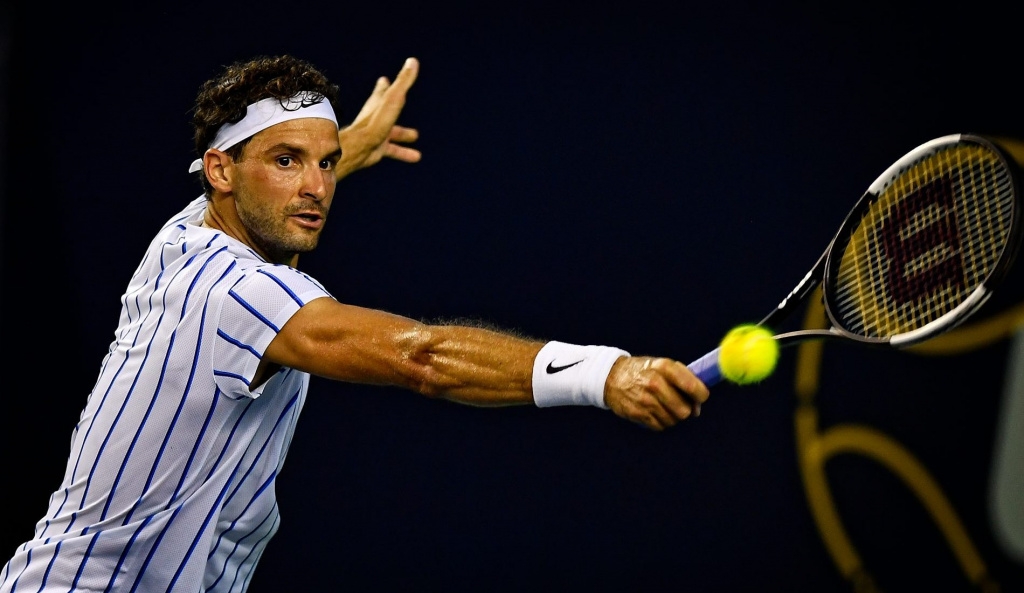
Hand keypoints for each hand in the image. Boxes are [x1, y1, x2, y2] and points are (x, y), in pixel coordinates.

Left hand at [336, 57, 420, 177]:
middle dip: (395, 108)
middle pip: (387, 111)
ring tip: (416, 136)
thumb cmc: (375, 122)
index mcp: (377, 104)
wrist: (358, 148)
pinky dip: (403, 153)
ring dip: (404, 134)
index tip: (383, 81)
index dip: (384, 86)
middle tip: (402, 101)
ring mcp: (375, 134)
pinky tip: (415, 157)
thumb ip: (403, 82)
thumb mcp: (393, 99)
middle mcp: (375, 118)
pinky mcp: (377, 150)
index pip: (381, 92)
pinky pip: (392, 151)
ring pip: (392, 133)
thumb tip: (413, 61)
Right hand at [604, 356, 709, 430]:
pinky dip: (661, 422)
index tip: (699, 398)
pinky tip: (655, 412)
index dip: (701, 396)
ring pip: (673, 420)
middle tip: (680, 405)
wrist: (611, 377)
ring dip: (672, 417)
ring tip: (664, 407)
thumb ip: (684, 379)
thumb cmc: (644, 371)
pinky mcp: (638, 413)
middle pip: (685, 410)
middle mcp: (656, 383)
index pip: (693, 387)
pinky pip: (660, 426)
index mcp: (665, 367)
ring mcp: (646, 400)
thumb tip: (698, 404)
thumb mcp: (662, 365)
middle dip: (686, 410)